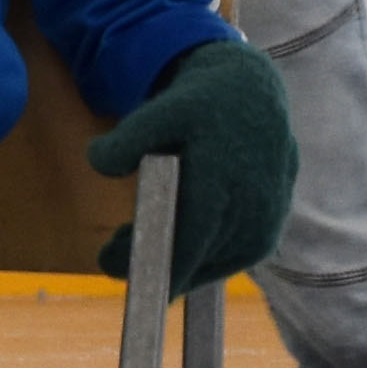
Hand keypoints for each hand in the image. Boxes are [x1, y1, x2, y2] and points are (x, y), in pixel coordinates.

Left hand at [85, 36, 294, 283]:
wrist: (253, 99)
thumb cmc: (202, 106)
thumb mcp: (161, 111)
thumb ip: (127, 137)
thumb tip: (98, 162)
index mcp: (224, 178)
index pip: (189, 240)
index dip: (152, 265)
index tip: (114, 268)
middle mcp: (253, 207)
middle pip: (194, 257)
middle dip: (148, 262)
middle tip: (108, 258)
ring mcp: (265, 226)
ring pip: (210, 264)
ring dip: (174, 261)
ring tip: (137, 240)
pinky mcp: (268, 236)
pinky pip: (227, 260)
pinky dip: (199, 258)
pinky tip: (173, 240)